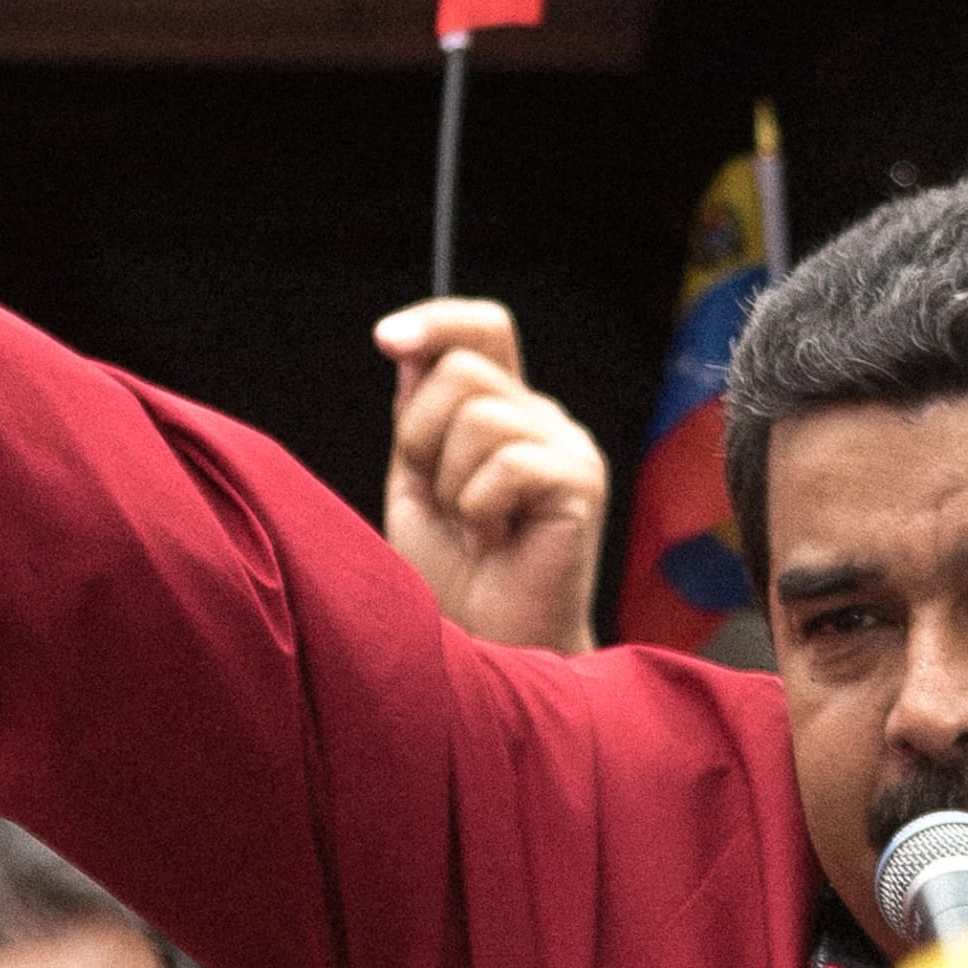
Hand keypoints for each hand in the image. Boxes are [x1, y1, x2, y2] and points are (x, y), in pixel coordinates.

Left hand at [376, 300, 607, 658]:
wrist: (486, 647)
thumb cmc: (450, 576)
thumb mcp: (415, 483)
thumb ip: (417, 416)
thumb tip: (409, 348)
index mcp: (502, 410)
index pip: (484, 329)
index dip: (437, 321)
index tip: (385, 340)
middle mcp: (541, 418)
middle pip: (464, 369)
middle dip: (421, 434)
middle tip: (436, 497)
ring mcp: (568, 446)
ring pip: (480, 415)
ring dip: (451, 481)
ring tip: (471, 529)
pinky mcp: (582, 482)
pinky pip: (508, 463)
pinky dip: (479, 508)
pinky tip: (492, 543)